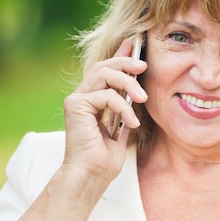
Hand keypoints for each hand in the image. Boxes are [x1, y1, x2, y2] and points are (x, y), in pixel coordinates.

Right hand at [63, 40, 147, 182]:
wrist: (91, 176)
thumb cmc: (105, 158)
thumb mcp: (123, 127)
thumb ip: (126, 107)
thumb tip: (138, 92)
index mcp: (93, 99)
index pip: (106, 69)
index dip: (121, 55)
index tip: (136, 44)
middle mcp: (82, 96)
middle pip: (104, 66)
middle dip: (125, 62)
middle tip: (144, 66)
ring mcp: (77, 100)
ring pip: (104, 74)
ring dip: (128, 83)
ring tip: (142, 99)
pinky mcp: (75, 106)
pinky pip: (105, 95)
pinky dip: (123, 106)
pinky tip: (131, 123)